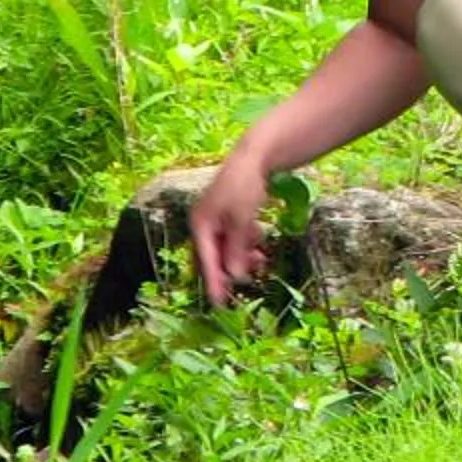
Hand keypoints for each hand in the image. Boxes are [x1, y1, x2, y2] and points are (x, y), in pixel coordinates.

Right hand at [187, 160, 274, 307]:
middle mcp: (204, 224)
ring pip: (228, 248)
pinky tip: (259, 239)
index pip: (206, 260)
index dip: (213, 282)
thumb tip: (235, 277)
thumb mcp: (242, 222)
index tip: (219, 304)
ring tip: (261, 259)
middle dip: (232, 268)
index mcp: (201, 225)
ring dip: (243, 255)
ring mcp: (216, 219)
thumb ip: (237, 250)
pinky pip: (235, 237)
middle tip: (249, 278)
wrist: (255, 157)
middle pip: (215, 257)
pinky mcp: (228, 215)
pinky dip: (246, 242)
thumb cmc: (244, 187)